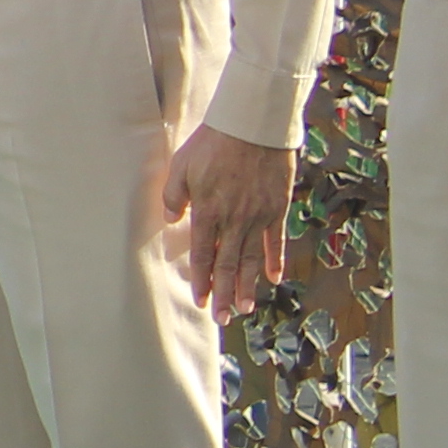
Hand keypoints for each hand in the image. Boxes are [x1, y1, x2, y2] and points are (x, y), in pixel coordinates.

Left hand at [166, 126, 297, 316]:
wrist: (253, 128)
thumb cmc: (212, 144)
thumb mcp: (181, 165)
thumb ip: (173, 195)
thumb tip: (170, 219)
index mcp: (207, 211)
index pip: (202, 254)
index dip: (202, 279)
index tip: (201, 300)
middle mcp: (234, 220)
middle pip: (228, 264)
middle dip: (225, 293)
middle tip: (223, 319)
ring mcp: (258, 217)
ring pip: (251, 259)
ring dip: (248, 286)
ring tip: (245, 309)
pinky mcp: (277, 209)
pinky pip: (276, 242)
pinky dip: (275, 261)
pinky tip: (274, 279)